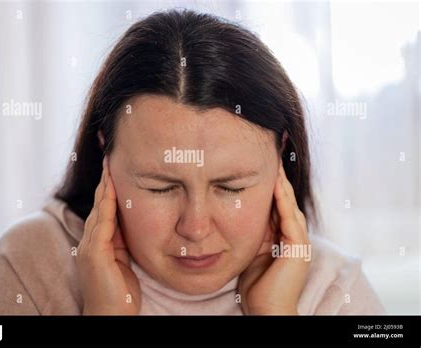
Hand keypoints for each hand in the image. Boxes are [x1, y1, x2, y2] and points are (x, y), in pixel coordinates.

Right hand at [76, 156, 140, 314]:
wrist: (112, 318)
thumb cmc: (120, 293)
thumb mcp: (124, 261)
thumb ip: (124, 241)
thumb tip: (130, 221)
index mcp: (99, 242)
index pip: (105, 208)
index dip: (110, 187)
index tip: (115, 166)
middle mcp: (90, 241)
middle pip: (100, 203)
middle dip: (105, 179)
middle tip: (109, 154)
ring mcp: (89, 247)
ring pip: (100, 209)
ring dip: (106, 186)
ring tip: (110, 164)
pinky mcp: (94, 254)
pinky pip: (103, 223)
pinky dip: (107, 204)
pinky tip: (112, 189)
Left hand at [238, 162, 310, 314]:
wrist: (266, 310)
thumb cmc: (257, 286)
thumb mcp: (252, 253)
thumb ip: (253, 235)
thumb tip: (239, 216)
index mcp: (283, 238)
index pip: (277, 206)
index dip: (270, 188)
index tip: (261, 168)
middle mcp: (294, 237)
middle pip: (285, 202)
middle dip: (278, 180)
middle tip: (270, 157)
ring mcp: (299, 241)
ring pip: (289, 206)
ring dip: (281, 185)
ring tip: (274, 164)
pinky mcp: (298, 247)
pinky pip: (290, 218)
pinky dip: (283, 201)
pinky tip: (276, 184)